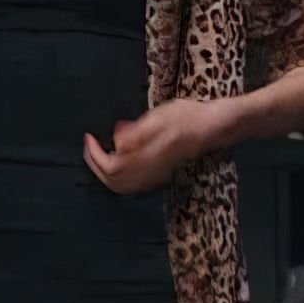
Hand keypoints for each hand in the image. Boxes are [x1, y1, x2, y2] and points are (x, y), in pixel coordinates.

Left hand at [83, 98, 240, 194]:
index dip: (95, 154)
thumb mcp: (159, 117)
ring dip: (105, 172)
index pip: (111, 166)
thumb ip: (136, 133)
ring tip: (99, 153)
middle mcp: (151, 172)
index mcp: (149, 157)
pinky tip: (118, 163)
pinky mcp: (160, 175)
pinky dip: (118, 177)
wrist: (215, 127)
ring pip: (122, 186)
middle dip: (96, 164)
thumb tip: (116, 141)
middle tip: (90, 145)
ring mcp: (156, 176)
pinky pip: (132, 185)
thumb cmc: (189, 116)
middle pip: (113, 180)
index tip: (89, 137)